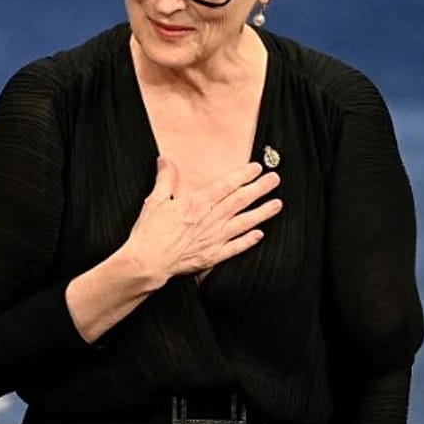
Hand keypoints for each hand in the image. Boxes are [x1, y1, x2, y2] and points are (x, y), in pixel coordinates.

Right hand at [122, 157, 281, 282]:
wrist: (147, 262)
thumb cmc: (149, 233)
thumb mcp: (154, 201)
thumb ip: (165, 179)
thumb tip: (166, 160)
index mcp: (195, 204)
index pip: (225, 186)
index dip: (242, 176)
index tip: (256, 168)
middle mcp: (209, 220)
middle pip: (239, 201)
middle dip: (259, 189)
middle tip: (275, 180)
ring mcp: (213, 239)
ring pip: (243, 223)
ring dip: (261, 213)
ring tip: (277, 204)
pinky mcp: (211, 256)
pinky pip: (235, 248)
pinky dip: (248, 241)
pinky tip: (259, 234)